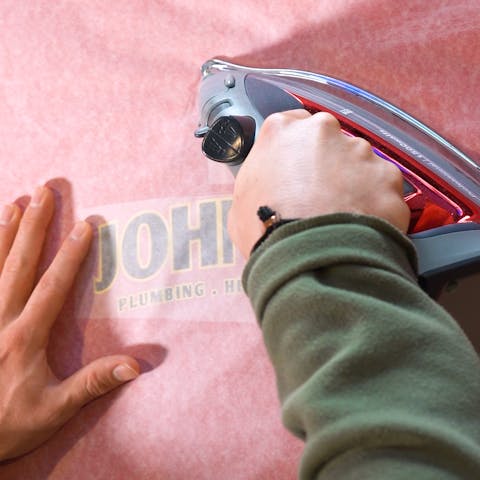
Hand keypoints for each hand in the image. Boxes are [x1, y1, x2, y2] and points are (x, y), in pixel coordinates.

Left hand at [0, 186, 139, 460]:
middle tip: (44, 192)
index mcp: (24, 338)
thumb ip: (93, 383)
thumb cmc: (8, 425)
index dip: (71, 255)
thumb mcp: (55, 410)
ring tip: (16, 203)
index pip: (52, 286)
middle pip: (19, 264)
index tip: (85, 226)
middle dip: (34, 226)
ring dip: (5, 233)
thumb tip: (135, 365)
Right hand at [228, 110, 409, 256]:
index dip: (296, 152)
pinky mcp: (388, 176)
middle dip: (327, 165)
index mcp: (282, 131)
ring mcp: (360, 151)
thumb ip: (260, 180)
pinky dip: (375, 205)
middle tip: (319, 199)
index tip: (298, 171)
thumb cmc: (265, 231)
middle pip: (329, 142)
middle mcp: (323, 131)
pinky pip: (382, 189)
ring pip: (359, 164)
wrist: (306, 258)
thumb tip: (269, 189)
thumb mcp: (240, 202)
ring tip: (341, 218)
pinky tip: (361, 227)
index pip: (292, 125)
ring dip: (353, 185)